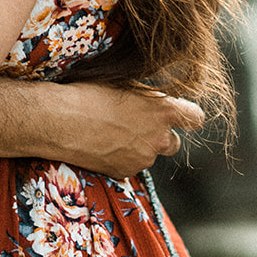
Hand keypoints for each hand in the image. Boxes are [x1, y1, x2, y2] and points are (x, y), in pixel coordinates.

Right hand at [54, 85, 203, 177]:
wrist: (61, 120)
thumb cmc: (91, 92)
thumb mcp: (126, 84)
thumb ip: (148, 97)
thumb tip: (155, 100)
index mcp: (164, 110)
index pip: (195, 118)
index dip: (187, 116)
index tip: (178, 114)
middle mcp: (159, 138)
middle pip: (173, 141)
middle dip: (160, 134)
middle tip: (137, 124)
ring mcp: (143, 158)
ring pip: (150, 154)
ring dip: (139, 146)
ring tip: (112, 131)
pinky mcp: (125, 172)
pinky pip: (130, 164)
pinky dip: (121, 157)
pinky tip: (102, 144)